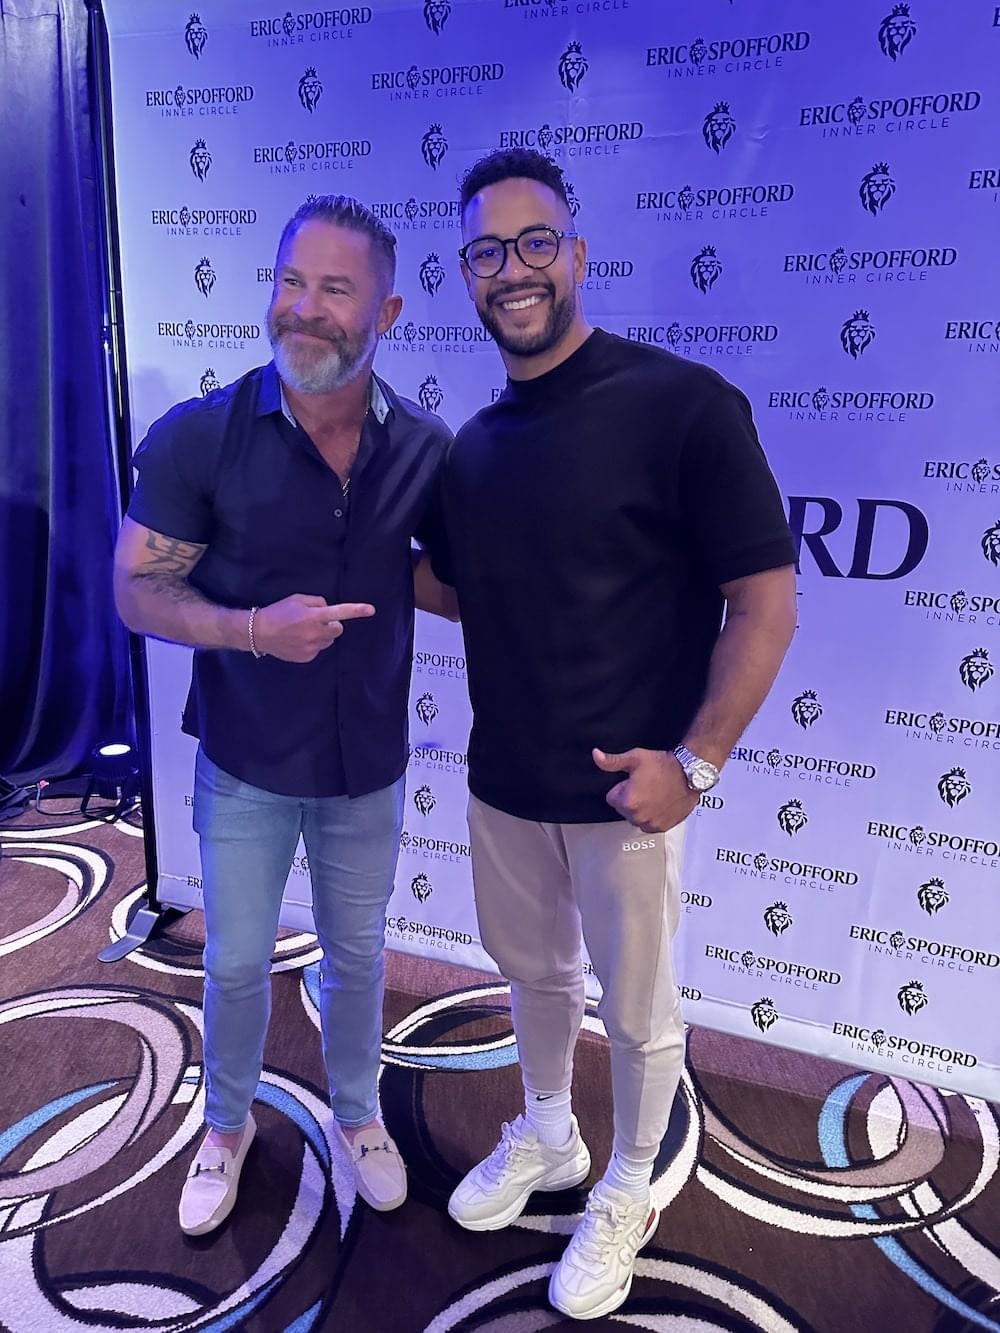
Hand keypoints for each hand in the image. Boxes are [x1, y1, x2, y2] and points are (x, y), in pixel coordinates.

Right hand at [253, 594, 373, 662]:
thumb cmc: (278, 612)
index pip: (339, 612)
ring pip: (329, 641)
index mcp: (313, 616)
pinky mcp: (307, 657)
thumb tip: (328, 609)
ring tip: (303, 631)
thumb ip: (317, 602)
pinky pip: (318, 649)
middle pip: (338, 629)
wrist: (259, 633)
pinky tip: (298, 640)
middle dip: (332, 625)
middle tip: (316, 621)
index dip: (356, 610)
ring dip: (322, 635)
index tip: (371, 610)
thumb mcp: (297, 599)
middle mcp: (315, 633)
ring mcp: (311, 647)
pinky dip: (313, 644)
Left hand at [592, 747, 697, 833]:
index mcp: (627, 802)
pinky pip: (650, 824)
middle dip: (631, 799)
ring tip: (655, 794)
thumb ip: (612, 761)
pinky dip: (654, 816)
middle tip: (646, 786)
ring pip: (637, 817)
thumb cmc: (664, 765)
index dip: (622, 788)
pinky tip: (661, 803)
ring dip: (642, 809)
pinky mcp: (663, 827)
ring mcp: (652, 824)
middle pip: (624, 809)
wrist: (690, 773)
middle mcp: (638, 817)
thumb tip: (596, 756)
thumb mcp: (635, 758)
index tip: (634, 781)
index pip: (612, 798)